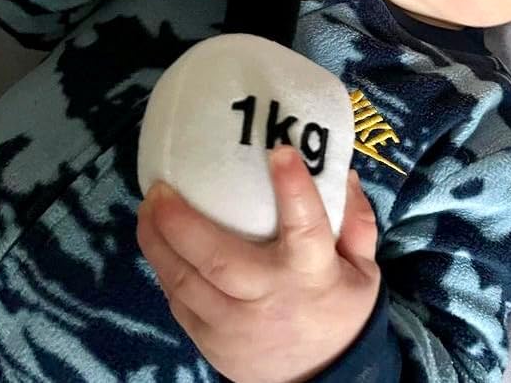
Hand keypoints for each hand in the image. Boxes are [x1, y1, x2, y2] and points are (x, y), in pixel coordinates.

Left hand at [136, 144, 380, 382]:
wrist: (322, 382)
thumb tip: (345, 173)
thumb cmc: (339, 311)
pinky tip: (156, 242)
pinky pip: (178, 303)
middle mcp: (268, 298)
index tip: (279, 151)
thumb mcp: (363, 270)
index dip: (293, 189)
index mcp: (312, 273)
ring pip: (185, 282)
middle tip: (160, 188)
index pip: (305, 227)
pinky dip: (164, 271)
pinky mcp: (211, 343)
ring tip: (146, 207)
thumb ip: (356, 222)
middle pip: (219, 260)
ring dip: (158, 244)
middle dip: (182, 223)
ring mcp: (234, 326)